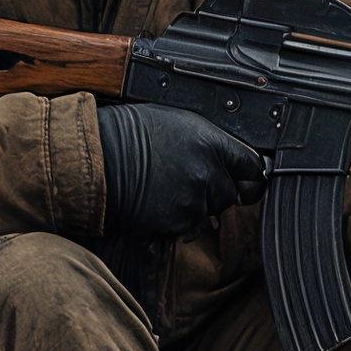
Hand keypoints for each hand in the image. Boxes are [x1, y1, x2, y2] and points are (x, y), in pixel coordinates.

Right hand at [98, 103, 266, 237]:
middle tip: (185, 178)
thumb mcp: (181, 121)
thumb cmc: (132, 132)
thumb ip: (212, 142)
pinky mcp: (174, 223)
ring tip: (164, 188)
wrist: (99, 155)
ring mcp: (191, 201)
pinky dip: (172, 222)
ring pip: (206, 215)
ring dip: (192, 208)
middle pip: (229, 195)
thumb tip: (231, 160)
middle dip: (213, 191)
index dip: (249, 174)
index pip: (252, 167)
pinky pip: (184, 229)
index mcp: (213, 145)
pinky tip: (154, 202)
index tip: (247, 179)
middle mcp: (207, 175)